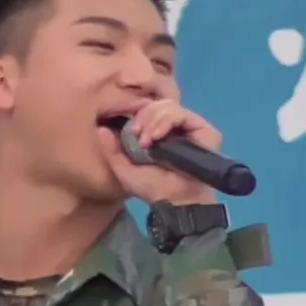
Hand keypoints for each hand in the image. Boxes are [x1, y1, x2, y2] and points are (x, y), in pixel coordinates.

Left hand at [98, 99, 220, 204]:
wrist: (177, 201)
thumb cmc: (154, 189)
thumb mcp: (125, 171)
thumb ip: (111, 151)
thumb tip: (100, 129)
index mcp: (157, 133)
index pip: (146, 110)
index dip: (135, 114)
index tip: (129, 131)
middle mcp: (174, 128)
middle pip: (156, 104)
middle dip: (143, 116)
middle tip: (137, 135)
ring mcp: (190, 127)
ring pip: (168, 105)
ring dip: (152, 119)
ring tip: (147, 140)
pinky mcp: (204, 130)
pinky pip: (182, 113)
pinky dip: (166, 120)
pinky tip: (157, 136)